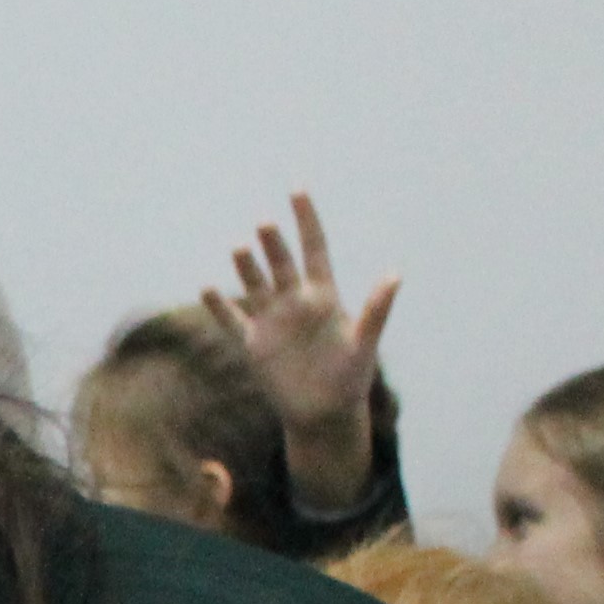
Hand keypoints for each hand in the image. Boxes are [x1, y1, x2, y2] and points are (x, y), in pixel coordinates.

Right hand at [202, 191, 394, 512]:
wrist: (325, 413)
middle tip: (266, 225)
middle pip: (282, 264)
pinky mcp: (254, 345)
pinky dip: (219, 307)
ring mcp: (272, 322)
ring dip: (248, 268)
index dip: (306, 219)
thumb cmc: (350, 378)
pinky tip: (207, 289)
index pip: (314, 248)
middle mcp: (295, 302)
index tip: (297, 190)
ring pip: (256, 285)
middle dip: (274, 245)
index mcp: (324, 296)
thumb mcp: (365, 343)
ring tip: (240, 248)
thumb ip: (376, 309)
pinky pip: (232, 321)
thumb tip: (395, 274)